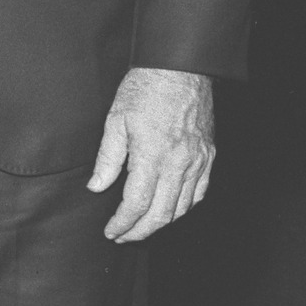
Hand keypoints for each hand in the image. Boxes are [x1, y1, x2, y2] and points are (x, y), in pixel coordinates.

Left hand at [89, 66, 215, 241]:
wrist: (180, 68)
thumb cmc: (145, 89)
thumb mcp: (115, 120)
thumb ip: (107, 158)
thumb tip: (96, 186)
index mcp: (153, 155)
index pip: (137, 203)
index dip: (123, 223)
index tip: (111, 232)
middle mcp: (179, 163)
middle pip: (161, 213)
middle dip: (140, 231)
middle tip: (123, 236)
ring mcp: (198, 161)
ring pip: (182, 207)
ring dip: (161, 223)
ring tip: (142, 228)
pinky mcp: (209, 156)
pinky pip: (200, 192)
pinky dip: (184, 208)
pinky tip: (170, 210)